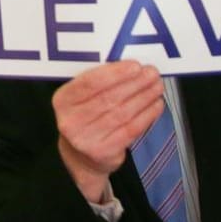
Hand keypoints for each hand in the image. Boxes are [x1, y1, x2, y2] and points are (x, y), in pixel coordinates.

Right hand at [53, 61, 167, 203]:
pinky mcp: (103, 152)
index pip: (89, 83)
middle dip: (134, 83)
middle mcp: (71, 121)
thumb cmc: (86, 117)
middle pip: (108, 98)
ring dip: (144, 97)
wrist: (81, 156)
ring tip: (157, 86)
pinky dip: (146, 115)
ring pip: (122, 113)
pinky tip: (156, 104)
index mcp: (63, 100)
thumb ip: (99, 82)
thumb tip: (132, 67)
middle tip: (153, 73)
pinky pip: (130, 130)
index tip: (135, 65)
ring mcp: (86, 139)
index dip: (114, 73)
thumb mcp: (81, 98)